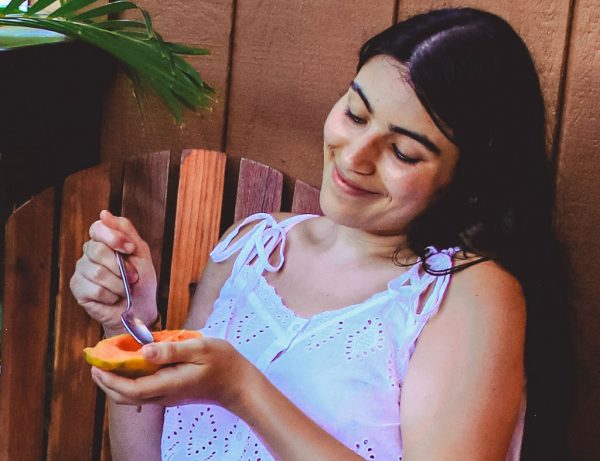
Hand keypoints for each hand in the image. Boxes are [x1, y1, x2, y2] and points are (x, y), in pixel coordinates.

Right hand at [70, 210, 157, 335]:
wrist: (140, 310)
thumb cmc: (141, 282)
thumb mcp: (140, 253)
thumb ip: (125, 231)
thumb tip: (104, 213)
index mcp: (104, 241)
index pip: (98, 228)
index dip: (113, 237)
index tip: (130, 249)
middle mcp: (89, 253)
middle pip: (97, 250)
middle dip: (121, 266)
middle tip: (133, 277)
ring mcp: (82, 271)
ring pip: (97, 272)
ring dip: (118, 284)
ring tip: (125, 289)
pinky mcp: (78, 289)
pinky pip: (94, 289)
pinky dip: (110, 295)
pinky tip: (113, 298)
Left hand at [90, 337, 251, 409]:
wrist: (237, 384)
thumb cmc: (222, 362)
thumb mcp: (199, 348)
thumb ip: (171, 350)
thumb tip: (143, 351)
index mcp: (169, 384)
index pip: (131, 388)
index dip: (109, 379)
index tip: (95, 365)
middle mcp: (165, 394)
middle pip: (126, 397)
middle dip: (106, 383)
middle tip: (95, 363)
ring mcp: (168, 396)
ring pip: (133, 397)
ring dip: (116, 383)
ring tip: (108, 364)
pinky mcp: (171, 393)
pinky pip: (143, 391)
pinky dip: (130, 381)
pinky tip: (132, 365)